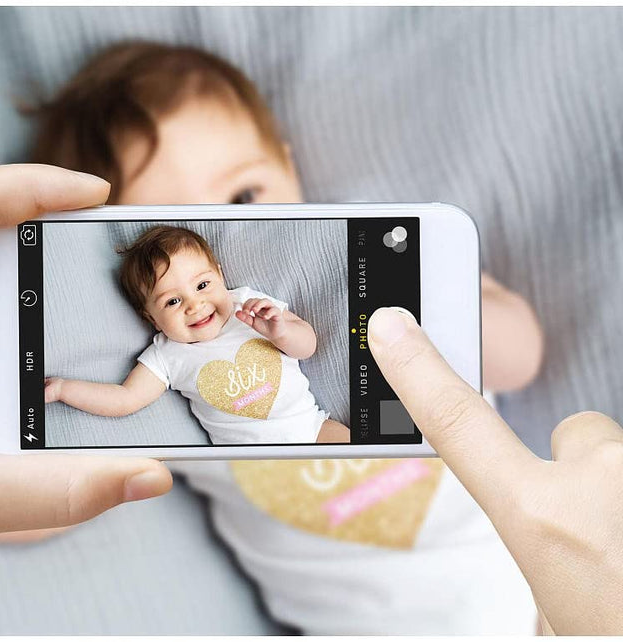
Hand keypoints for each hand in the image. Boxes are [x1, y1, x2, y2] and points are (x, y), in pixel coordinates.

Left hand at [235, 297, 284, 339]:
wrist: (275, 334)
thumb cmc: (264, 327)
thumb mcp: (252, 323)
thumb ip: (245, 318)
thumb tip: (237, 313)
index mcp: (257, 307)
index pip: (250, 301)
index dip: (246, 305)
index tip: (243, 312)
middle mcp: (264, 306)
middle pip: (257, 299)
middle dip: (250, 304)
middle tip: (246, 312)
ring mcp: (271, 308)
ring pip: (265, 301)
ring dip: (259, 304)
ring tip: (254, 311)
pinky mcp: (278, 313)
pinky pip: (274, 310)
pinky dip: (269, 312)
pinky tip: (265, 317)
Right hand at [367, 307, 622, 634]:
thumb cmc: (615, 631)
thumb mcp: (550, 604)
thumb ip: (537, 545)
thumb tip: (547, 533)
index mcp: (545, 522)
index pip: (457, 424)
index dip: (417, 370)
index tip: (391, 328)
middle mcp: (603, 487)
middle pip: (577, 436)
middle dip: (577, 473)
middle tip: (601, 542)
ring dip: (621, 495)